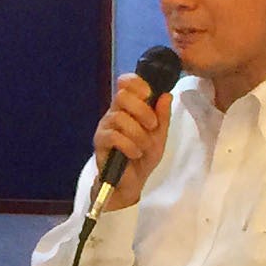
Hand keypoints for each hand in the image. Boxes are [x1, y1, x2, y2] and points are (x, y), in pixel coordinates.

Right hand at [91, 74, 172, 211]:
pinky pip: (113, 136)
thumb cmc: (143, 157)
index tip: (149, 94)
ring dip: (138, 133)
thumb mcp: (160, 136)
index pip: (125, 83)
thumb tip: (166, 95)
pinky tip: (134, 153)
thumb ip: (163, 116)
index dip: (136, 83)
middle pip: (121, 95)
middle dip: (142, 110)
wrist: (131, 183)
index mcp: (128, 107)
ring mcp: (105, 127)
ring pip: (119, 117)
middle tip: (152, 126)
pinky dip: (129, 145)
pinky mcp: (99, 143)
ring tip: (143, 147)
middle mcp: (114, 113)